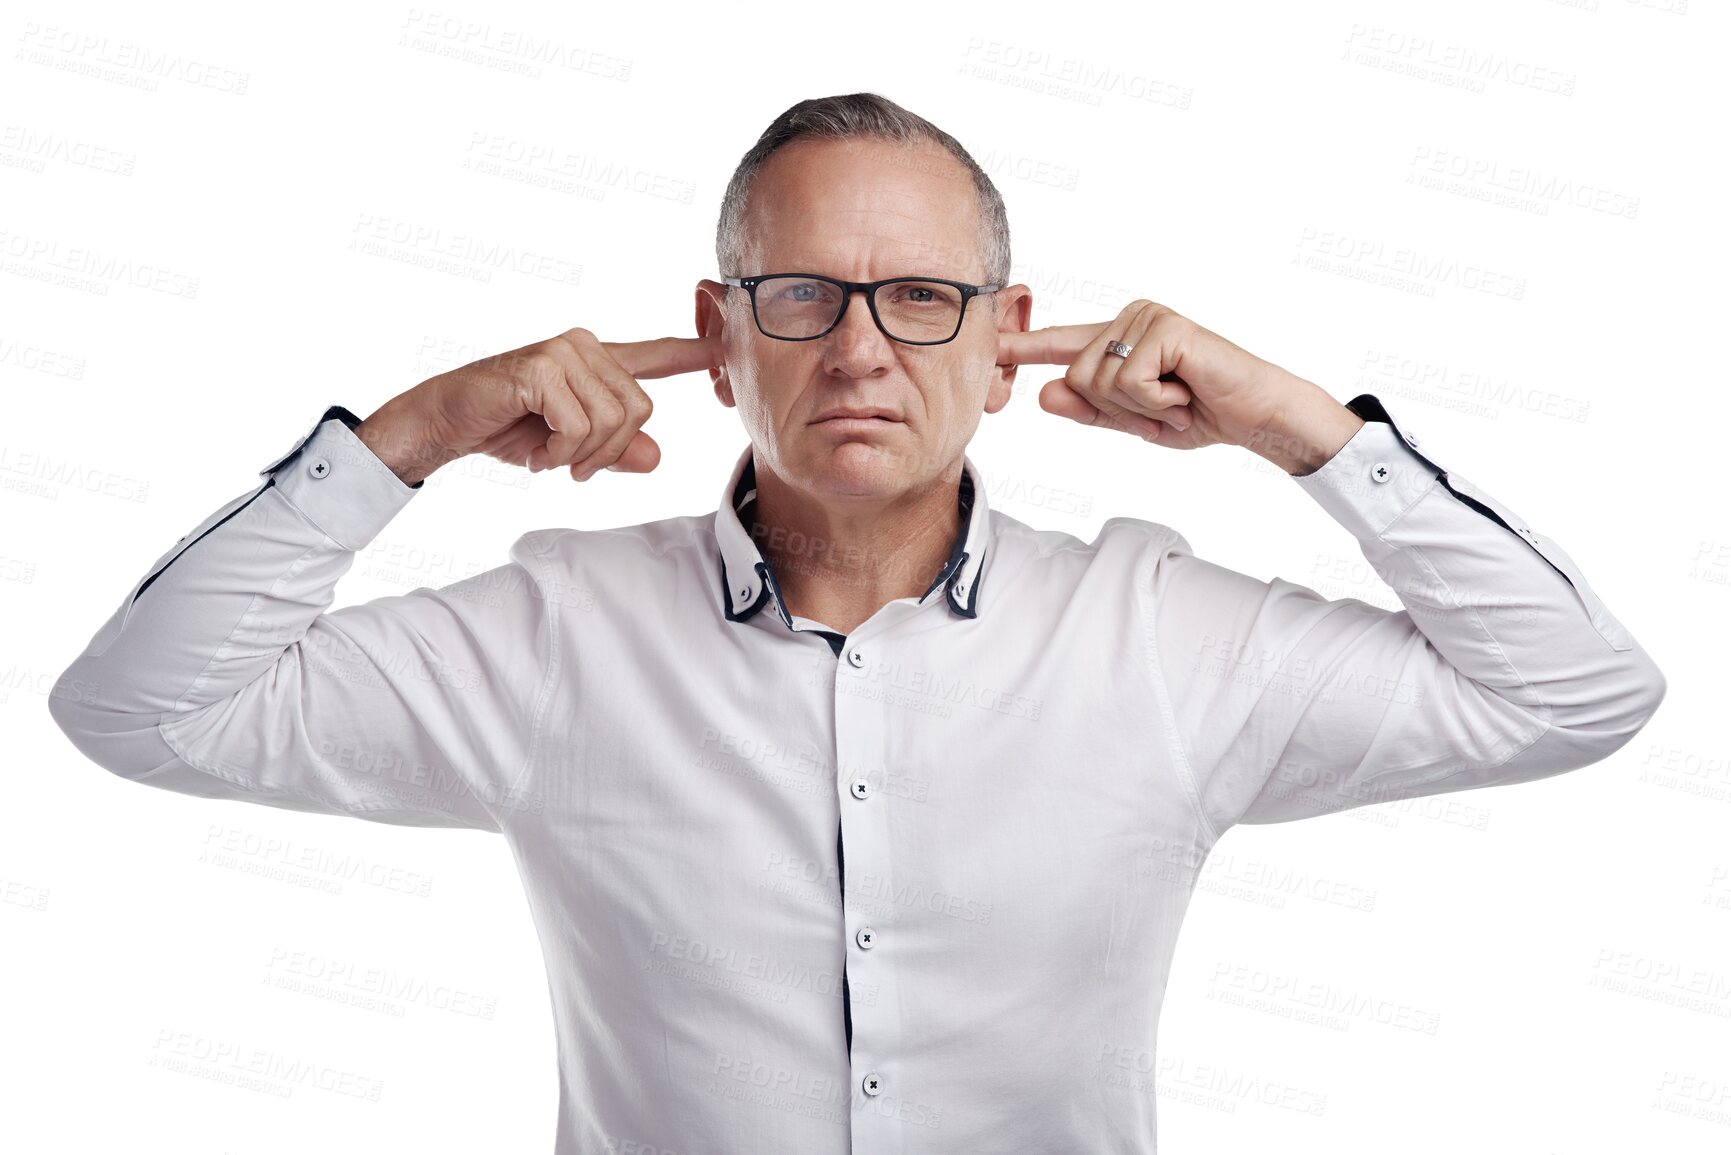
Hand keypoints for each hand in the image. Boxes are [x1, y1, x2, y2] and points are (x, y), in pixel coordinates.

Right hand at [372, 328, 722, 483]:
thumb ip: (615, 451)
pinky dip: (559, 452)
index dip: (692, 353)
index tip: (725, 346)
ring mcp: (563, 352)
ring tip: (549, 456)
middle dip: (610, 452)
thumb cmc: (507, 430)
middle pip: (640, 411)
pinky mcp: (541, 367)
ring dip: (581, 456)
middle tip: (572, 466)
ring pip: (613, 421)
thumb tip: (656, 457)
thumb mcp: (570, 449)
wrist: (446, 425)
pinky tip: (536, 453)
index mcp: (597, 361)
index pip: (654, 355)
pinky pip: (580, 426)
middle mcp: (585, 347)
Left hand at [997, 299, 1304, 452]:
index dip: (1020, 347)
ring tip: (1178, 400)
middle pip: (1075, 376)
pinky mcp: (1164, 325)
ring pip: (1097, 380)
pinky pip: (1127, 380)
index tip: (985, 343)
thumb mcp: (1134, 422)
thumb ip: (1089, 410)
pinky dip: (1156, 402)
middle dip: (1118, 410)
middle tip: (1164, 409)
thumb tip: (1044, 394)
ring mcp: (1145, 317)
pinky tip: (1185, 394)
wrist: (1256, 416)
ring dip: (1140, 408)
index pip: (1058, 344)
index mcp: (1116, 340)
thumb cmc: (1200, 415)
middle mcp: (1127, 320)